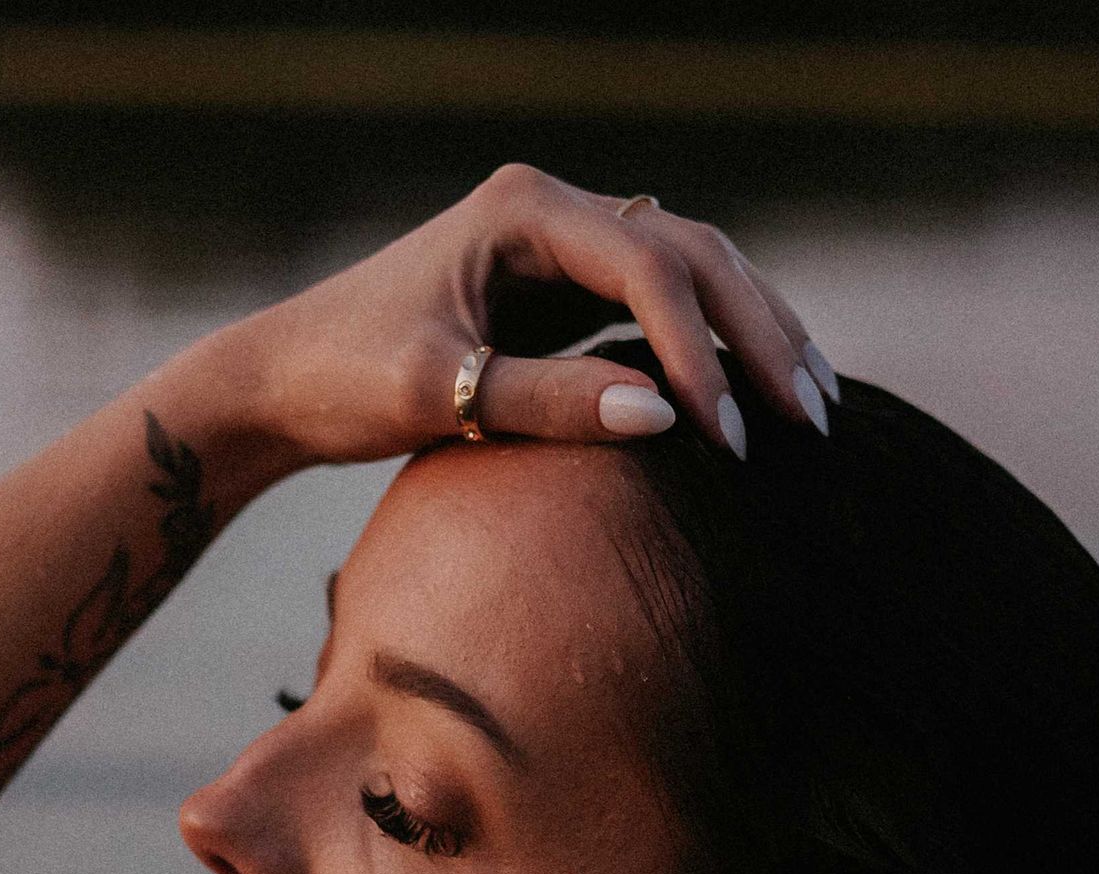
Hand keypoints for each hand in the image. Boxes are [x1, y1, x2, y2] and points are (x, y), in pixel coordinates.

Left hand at [226, 161, 834, 470]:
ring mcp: (563, 247)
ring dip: (753, 334)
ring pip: (691, 274)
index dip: (699, 353)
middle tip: (814, 415)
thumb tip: (666, 415)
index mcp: (524, 212)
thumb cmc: (346, 380)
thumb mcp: (443, 397)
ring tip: (813, 404)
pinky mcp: (562, 290)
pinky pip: (662, 307)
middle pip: (693, 257)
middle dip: (758, 334)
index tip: (727, 437)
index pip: (647, 271)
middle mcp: (554, 212)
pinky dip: (714, 347)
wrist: (284, 380)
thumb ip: (549, 403)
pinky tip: (756, 395)